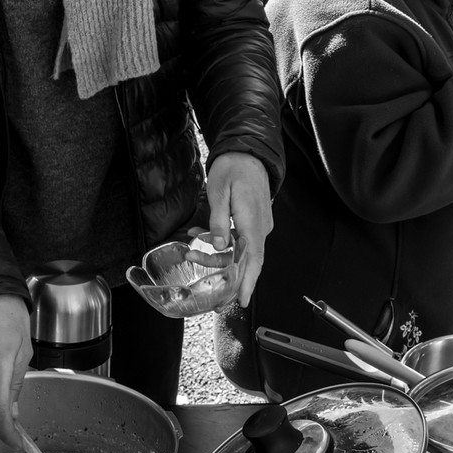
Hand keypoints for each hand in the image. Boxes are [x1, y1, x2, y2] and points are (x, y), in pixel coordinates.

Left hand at [206, 152, 272, 304]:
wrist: (247, 151)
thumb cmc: (235, 168)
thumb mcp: (220, 192)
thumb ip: (218, 221)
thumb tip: (219, 246)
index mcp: (253, 223)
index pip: (253, 260)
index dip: (248, 282)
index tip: (243, 301)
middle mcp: (259, 227)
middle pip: (247, 261)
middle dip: (231, 281)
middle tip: (215, 298)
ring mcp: (258, 224)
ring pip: (240, 251)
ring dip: (217, 256)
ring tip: (193, 252)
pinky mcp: (253, 220)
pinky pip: (239, 239)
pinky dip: (221, 242)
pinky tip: (201, 236)